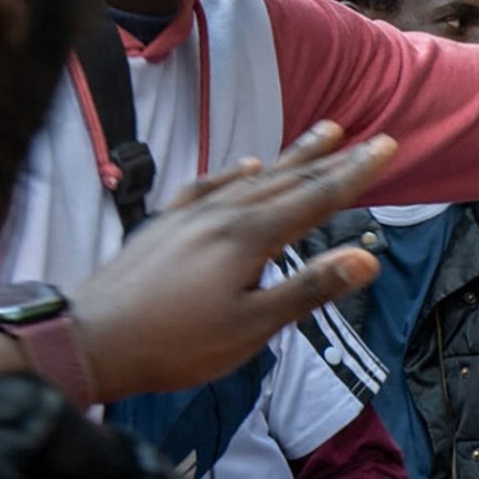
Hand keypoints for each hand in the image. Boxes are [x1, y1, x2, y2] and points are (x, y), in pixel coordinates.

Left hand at [69, 121, 396, 400]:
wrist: (91, 340)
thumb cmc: (177, 344)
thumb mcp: (252, 326)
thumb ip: (309, 289)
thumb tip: (368, 258)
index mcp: (248, 238)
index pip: (315, 198)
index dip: (355, 173)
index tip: (386, 146)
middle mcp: (221, 215)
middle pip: (286, 180)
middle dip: (330, 158)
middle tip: (364, 135)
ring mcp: (189, 216)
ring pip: (251, 177)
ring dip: (289, 157)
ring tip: (318, 136)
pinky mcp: (165, 225)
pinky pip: (209, 186)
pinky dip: (234, 173)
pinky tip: (244, 167)